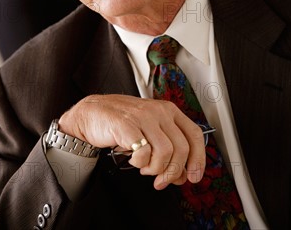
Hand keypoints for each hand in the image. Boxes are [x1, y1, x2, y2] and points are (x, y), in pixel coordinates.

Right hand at [58, 94, 205, 189]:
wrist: (91, 114)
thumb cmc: (122, 123)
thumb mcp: (150, 132)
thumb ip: (169, 150)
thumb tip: (183, 175)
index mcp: (168, 110)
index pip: (195, 134)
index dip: (198, 159)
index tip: (195, 176)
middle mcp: (159, 111)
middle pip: (181, 148)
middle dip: (173, 171)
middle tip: (161, 181)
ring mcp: (143, 116)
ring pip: (165, 152)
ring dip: (155, 168)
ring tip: (144, 167)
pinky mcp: (127, 125)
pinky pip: (144, 153)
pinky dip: (139, 162)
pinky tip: (133, 159)